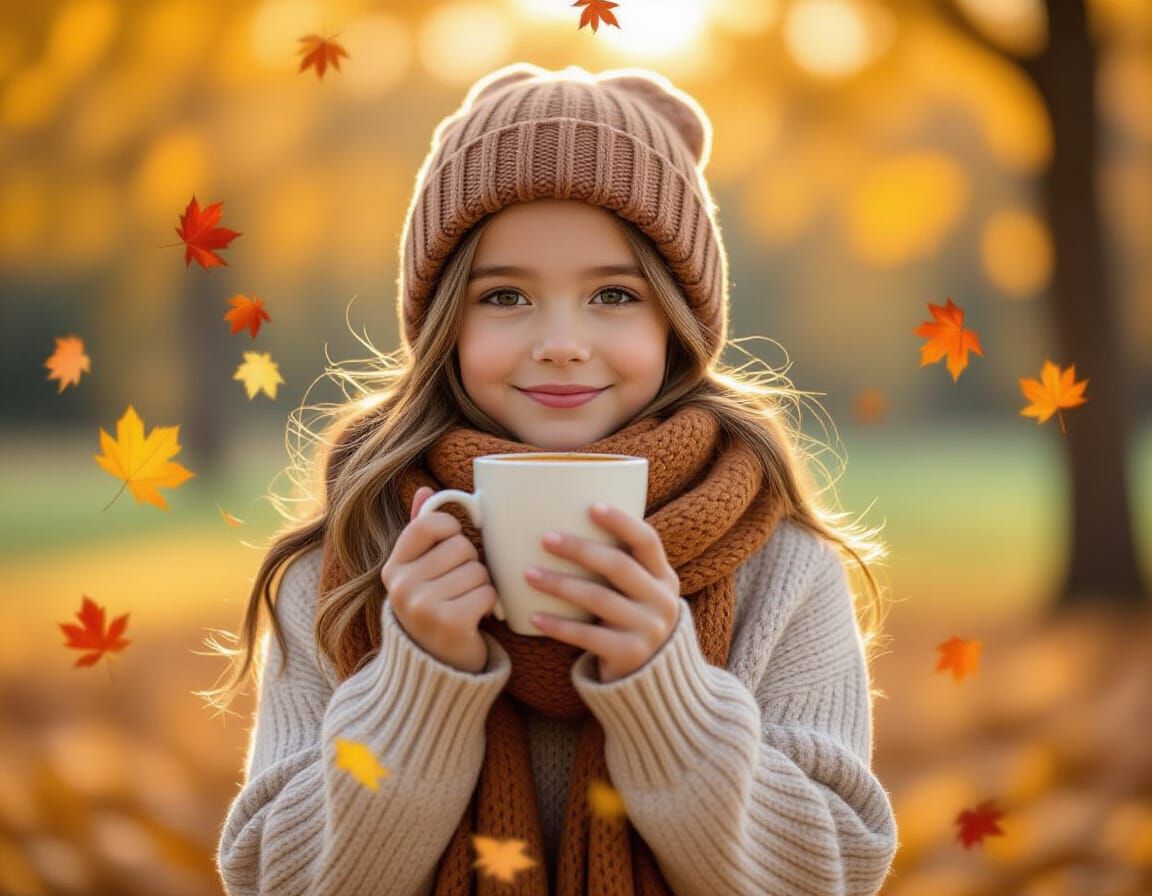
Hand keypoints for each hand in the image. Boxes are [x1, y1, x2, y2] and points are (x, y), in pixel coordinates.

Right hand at [379, 486, 498, 673]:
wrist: (433, 668)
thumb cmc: (432, 608)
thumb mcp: (418, 570)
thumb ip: (421, 530)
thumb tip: (426, 489)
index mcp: (393, 567)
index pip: (429, 524)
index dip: (450, 530)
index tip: (449, 547)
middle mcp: (402, 585)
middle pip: (461, 546)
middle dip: (469, 563)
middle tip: (457, 586)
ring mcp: (423, 606)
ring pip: (478, 570)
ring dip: (480, 586)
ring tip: (464, 602)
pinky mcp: (450, 623)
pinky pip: (487, 592)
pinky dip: (488, 605)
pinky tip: (473, 617)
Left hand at [523, 502, 680, 683]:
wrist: (650, 682)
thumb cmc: (631, 623)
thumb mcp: (639, 593)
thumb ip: (622, 567)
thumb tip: (569, 524)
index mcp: (664, 578)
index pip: (647, 540)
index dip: (621, 521)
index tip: (591, 506)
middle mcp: (662, 601)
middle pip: (618, 565)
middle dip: (579, 549)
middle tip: (545, 538)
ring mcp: (648, 630)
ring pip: (598, 599)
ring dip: (559, 584)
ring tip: (528, 574)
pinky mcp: (629, 655)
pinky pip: (587, 636)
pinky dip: (558, 625)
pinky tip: (533, 616)